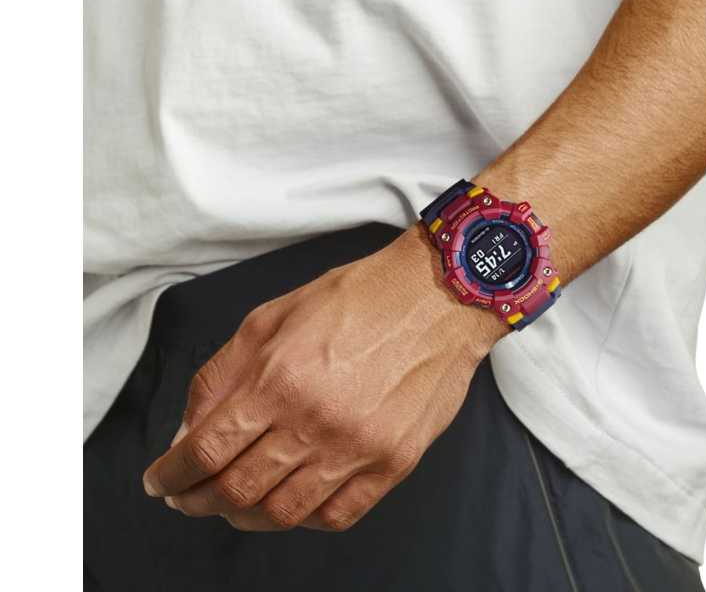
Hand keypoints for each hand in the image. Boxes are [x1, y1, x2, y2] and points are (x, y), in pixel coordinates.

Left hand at [141, 224, 504, 530]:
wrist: (436, 296)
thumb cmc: (357, 298)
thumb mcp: (273, 315)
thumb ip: (222, 374)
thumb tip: (190, 430)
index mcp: (278, 379)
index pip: (205, 452)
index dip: (171, 476)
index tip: (159, 482)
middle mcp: (314, 421)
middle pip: (236, 491)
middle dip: (197, 502)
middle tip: (187, 497)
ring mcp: (356, 448)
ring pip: (282, 514)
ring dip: (244, 517)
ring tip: (234, 504)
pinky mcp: (392, 463)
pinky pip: (336, 516)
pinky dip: (303, 519)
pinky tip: (291, 501)